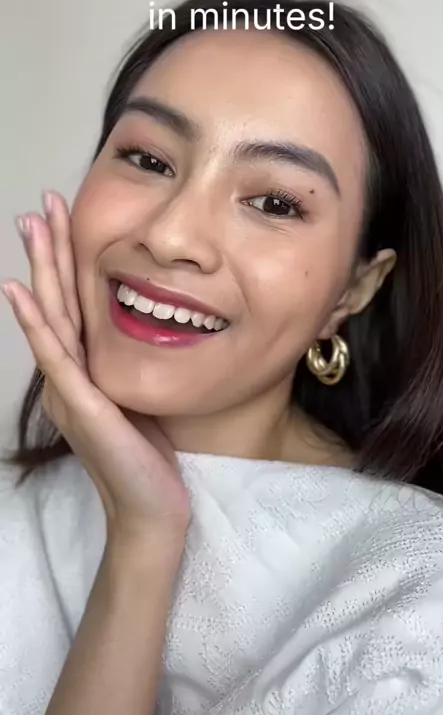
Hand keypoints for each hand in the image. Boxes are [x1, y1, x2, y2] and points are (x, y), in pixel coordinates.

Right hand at [1, 191, 190, 541]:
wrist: (151, 508)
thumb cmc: (148, 456)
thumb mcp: (136, 396)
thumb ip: (125, 365)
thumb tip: (139, 329)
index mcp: (83, 370)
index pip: (71, 305)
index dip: (64, 263)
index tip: (62, 221)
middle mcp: (68, 375)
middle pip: (55, 302)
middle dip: (48, 252)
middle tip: (40, 206)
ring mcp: (69, 389)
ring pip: (50, 317)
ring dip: (39, 271)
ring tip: (31, 227)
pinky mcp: (80, 405)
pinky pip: (55, 355)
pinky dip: (35, 322)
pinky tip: (19, 291)